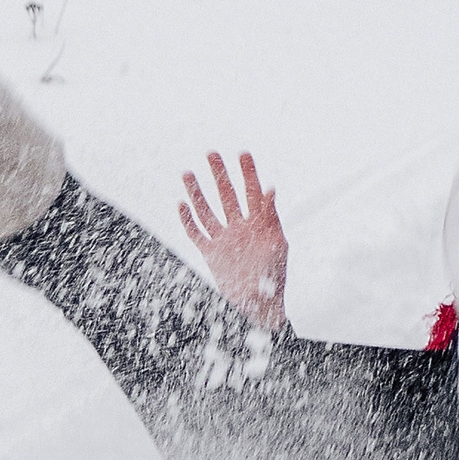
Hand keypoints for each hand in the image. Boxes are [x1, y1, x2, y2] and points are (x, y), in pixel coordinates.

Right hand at [179, 150, 287, 330]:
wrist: (258, 305)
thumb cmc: (274, 278)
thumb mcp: (277, 244)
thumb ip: (271, 216)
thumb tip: (271, 188)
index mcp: (259, 224)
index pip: (252, 191)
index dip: (248, 172)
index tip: (242, 153)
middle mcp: (240, 228)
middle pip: (227, 195)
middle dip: (220, 175)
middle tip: (212, 154)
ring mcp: (224, 240)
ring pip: (207, 210)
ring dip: (198, 193)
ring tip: (188, 173)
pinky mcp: (211, 254)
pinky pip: (196, 234)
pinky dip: (188, 220)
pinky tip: (181, 204)